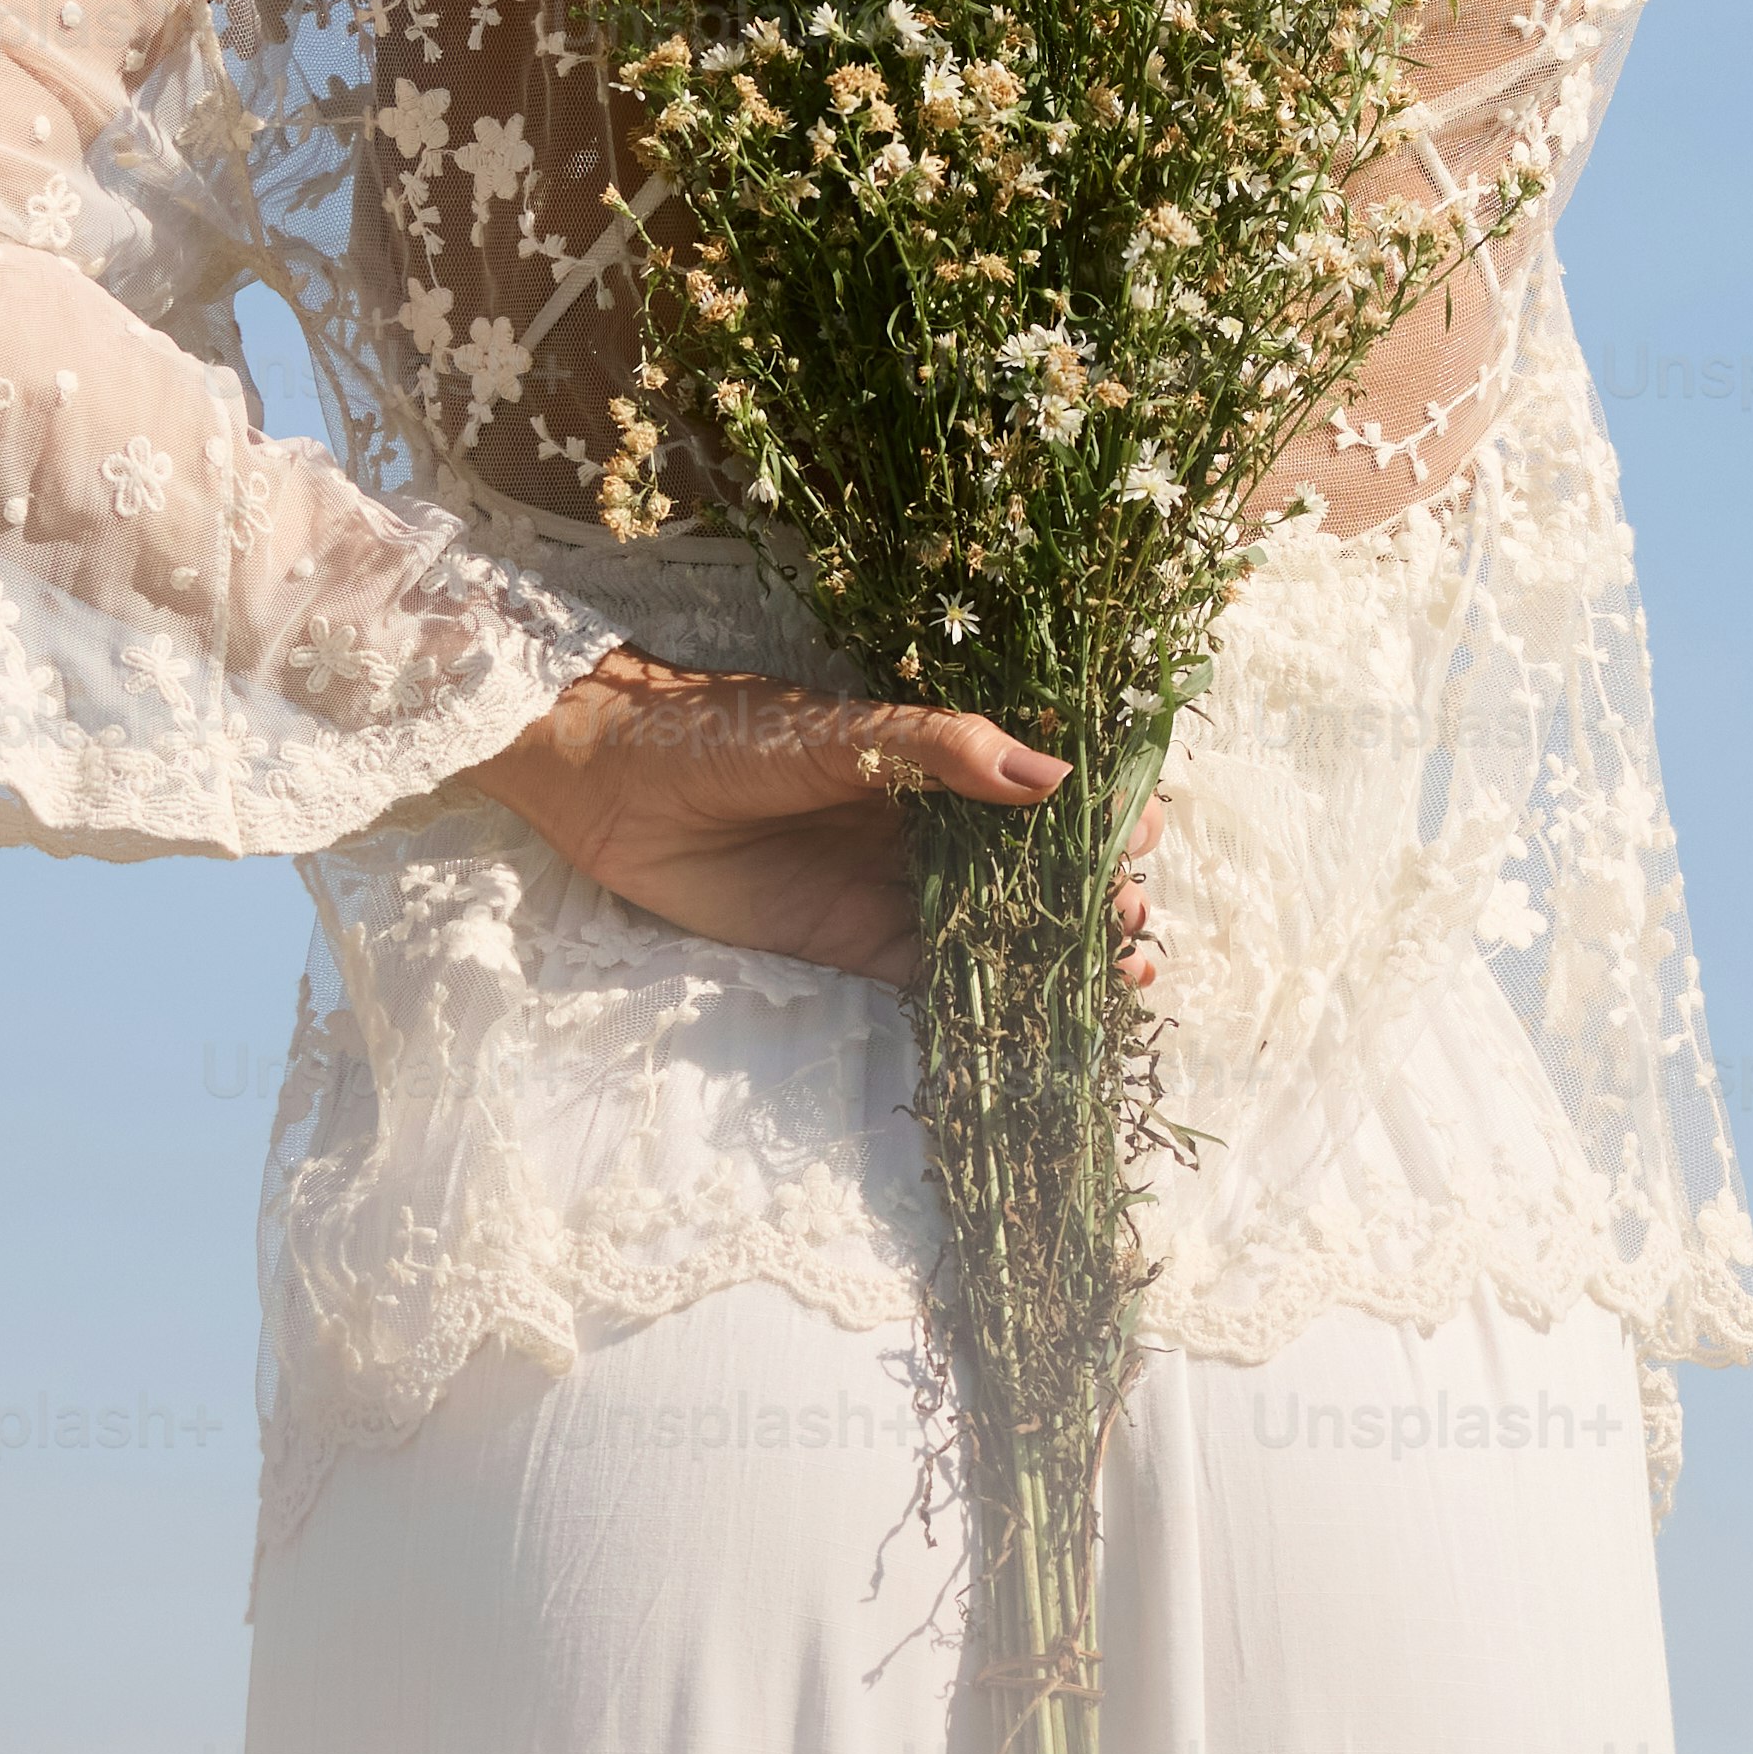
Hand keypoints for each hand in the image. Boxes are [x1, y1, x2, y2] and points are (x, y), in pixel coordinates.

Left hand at [468, 651, 1162, 994]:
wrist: (607, 785)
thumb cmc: (720, 731)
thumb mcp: (834, 730)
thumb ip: (936, 750)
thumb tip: (1049, 777)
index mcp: (934, 758)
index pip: (1038, 784)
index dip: (1096, 810)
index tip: (1144, 834)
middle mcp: (926, 824)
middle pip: (1032, 864)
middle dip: (1093, 891)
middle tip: (1132, 919)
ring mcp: (891, 887)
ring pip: (996, 925)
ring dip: (1059, 951)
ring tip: (1120, 975)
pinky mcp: (849, 945)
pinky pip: (930, 978)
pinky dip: (987, 1002)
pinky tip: (1038, 1023)